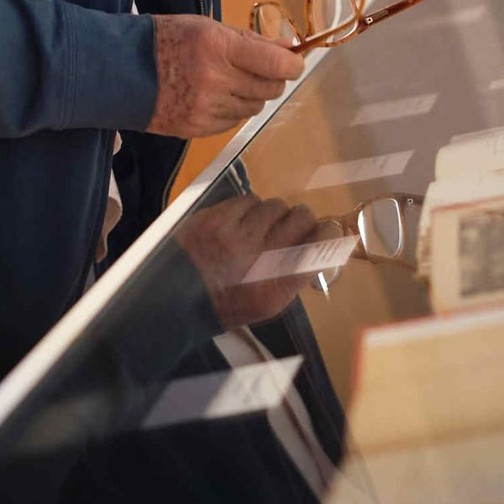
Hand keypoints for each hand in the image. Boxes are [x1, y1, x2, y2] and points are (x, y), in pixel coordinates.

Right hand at [147, 15, 303, 138]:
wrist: (120, 71)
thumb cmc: (166, 40)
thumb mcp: (208, 28)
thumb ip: (250, 40)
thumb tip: (288, 47)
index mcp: (218, 47)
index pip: (275, 63)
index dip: (292, 64)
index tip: (293, 62)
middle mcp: (215, 80)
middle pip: (269, 88)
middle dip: (271, 78)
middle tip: (258, 68)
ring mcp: (206, 108)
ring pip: (254, 107)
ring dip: (251, 95)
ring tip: (229, 81)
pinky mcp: (197, 129)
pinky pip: (233, 121)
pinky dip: (232, 109)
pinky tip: (213, 96)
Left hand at [174, 195, 322, 328]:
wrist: (175, 299)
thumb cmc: (226, 303)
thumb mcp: (268, 304)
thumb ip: (296, 276)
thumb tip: (322, 247)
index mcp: (277, 287)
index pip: (320, 247)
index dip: (328, 234)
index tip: (325, 232)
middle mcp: (260, 258)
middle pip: (302, 217)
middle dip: (301, 219)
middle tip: (290, 227)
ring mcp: (236, 235)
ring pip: (275, 205)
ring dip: (272, 214)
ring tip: (259, 227)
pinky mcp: (216, 218)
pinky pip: (249, 199)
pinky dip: (249, 208)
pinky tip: (239, 222)